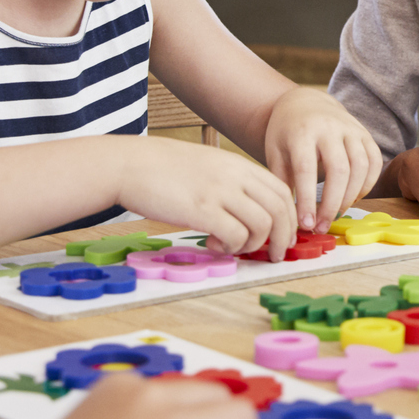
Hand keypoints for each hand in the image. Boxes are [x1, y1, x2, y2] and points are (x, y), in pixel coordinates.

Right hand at [118, 144, 296, 257]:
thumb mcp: (207, 166)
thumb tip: (246, 211)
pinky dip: (232, 247)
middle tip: (273, 254)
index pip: (281, 190)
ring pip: (263, 224)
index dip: (289, 217)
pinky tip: (216, 245)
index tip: (283, 235)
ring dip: (254, 244)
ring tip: (235, 248)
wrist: (129, 164)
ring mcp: (220, 191)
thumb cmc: (163, 169)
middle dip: (282, 237)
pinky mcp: (201, 209)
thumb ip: (230, 183)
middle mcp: (235, 176)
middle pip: (280, 209)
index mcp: (238, 165)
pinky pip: (236, 235)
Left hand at [263, 88, 382, 232]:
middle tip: (321, 227)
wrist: (305, 102)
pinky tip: (352, 199)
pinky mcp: (365, 133)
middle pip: (338, 170)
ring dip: (350, 197)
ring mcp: (351, 128)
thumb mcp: (275, 153)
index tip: (305, 224)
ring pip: (360, 167)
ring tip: (335, 215)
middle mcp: (329, 127)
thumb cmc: (286, 133)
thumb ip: (282, 182)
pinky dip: (367, 185)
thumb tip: (287, 220)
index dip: (307, 200)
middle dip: (332, 204)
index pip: (306, 169)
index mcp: (302, 131)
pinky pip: (374, 162)